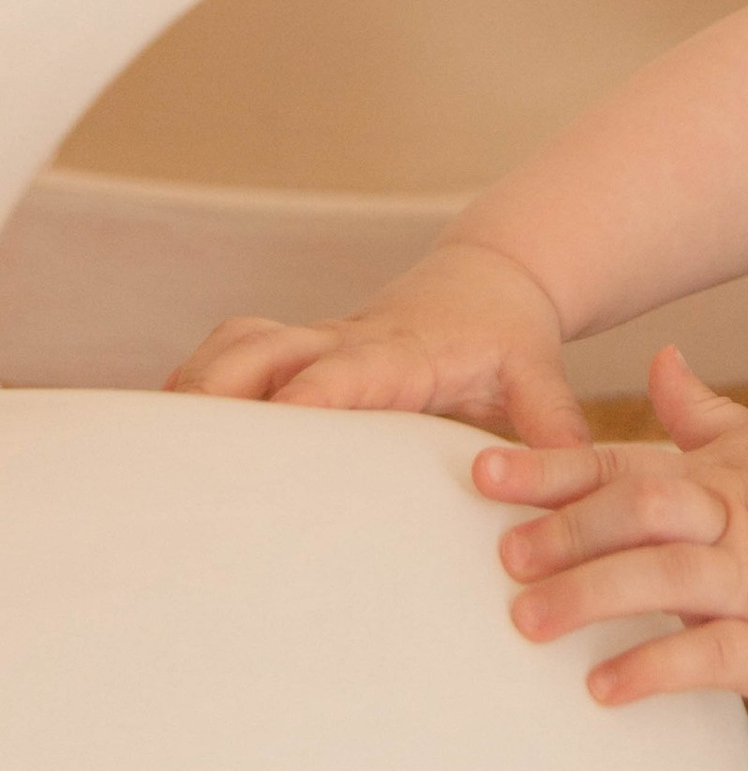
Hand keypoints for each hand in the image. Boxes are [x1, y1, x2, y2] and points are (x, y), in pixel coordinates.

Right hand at [166, 238, 586, 449]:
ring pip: (236, 344)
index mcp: (403, 353)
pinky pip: (229, 355)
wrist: (491, 284)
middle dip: (219, 389)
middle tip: (177, 451)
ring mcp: (311, 342)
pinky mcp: (292, 351)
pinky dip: (191, 385)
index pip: (346, 370)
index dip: (309, 394)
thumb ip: (554, 430)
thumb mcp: (540, 382)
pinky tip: (160, 436)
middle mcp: (344, 341)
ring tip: (153, 451)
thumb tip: (570, 486)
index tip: (275, 425)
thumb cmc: (511, 344)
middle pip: (264, 348)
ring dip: (194, 386)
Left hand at [479, 347, 747, 705]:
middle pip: (637, 512)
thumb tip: (659, 362)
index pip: (619, 466)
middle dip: (566, 532)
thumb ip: (702, 414)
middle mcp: (731, 521)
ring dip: (592, 596)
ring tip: (526, 621)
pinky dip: (656, 667)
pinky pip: (712, 655)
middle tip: (501, 555)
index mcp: (716, 476)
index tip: (480, 474)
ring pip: (666, 578)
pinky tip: (604, 687)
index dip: (548, 470)